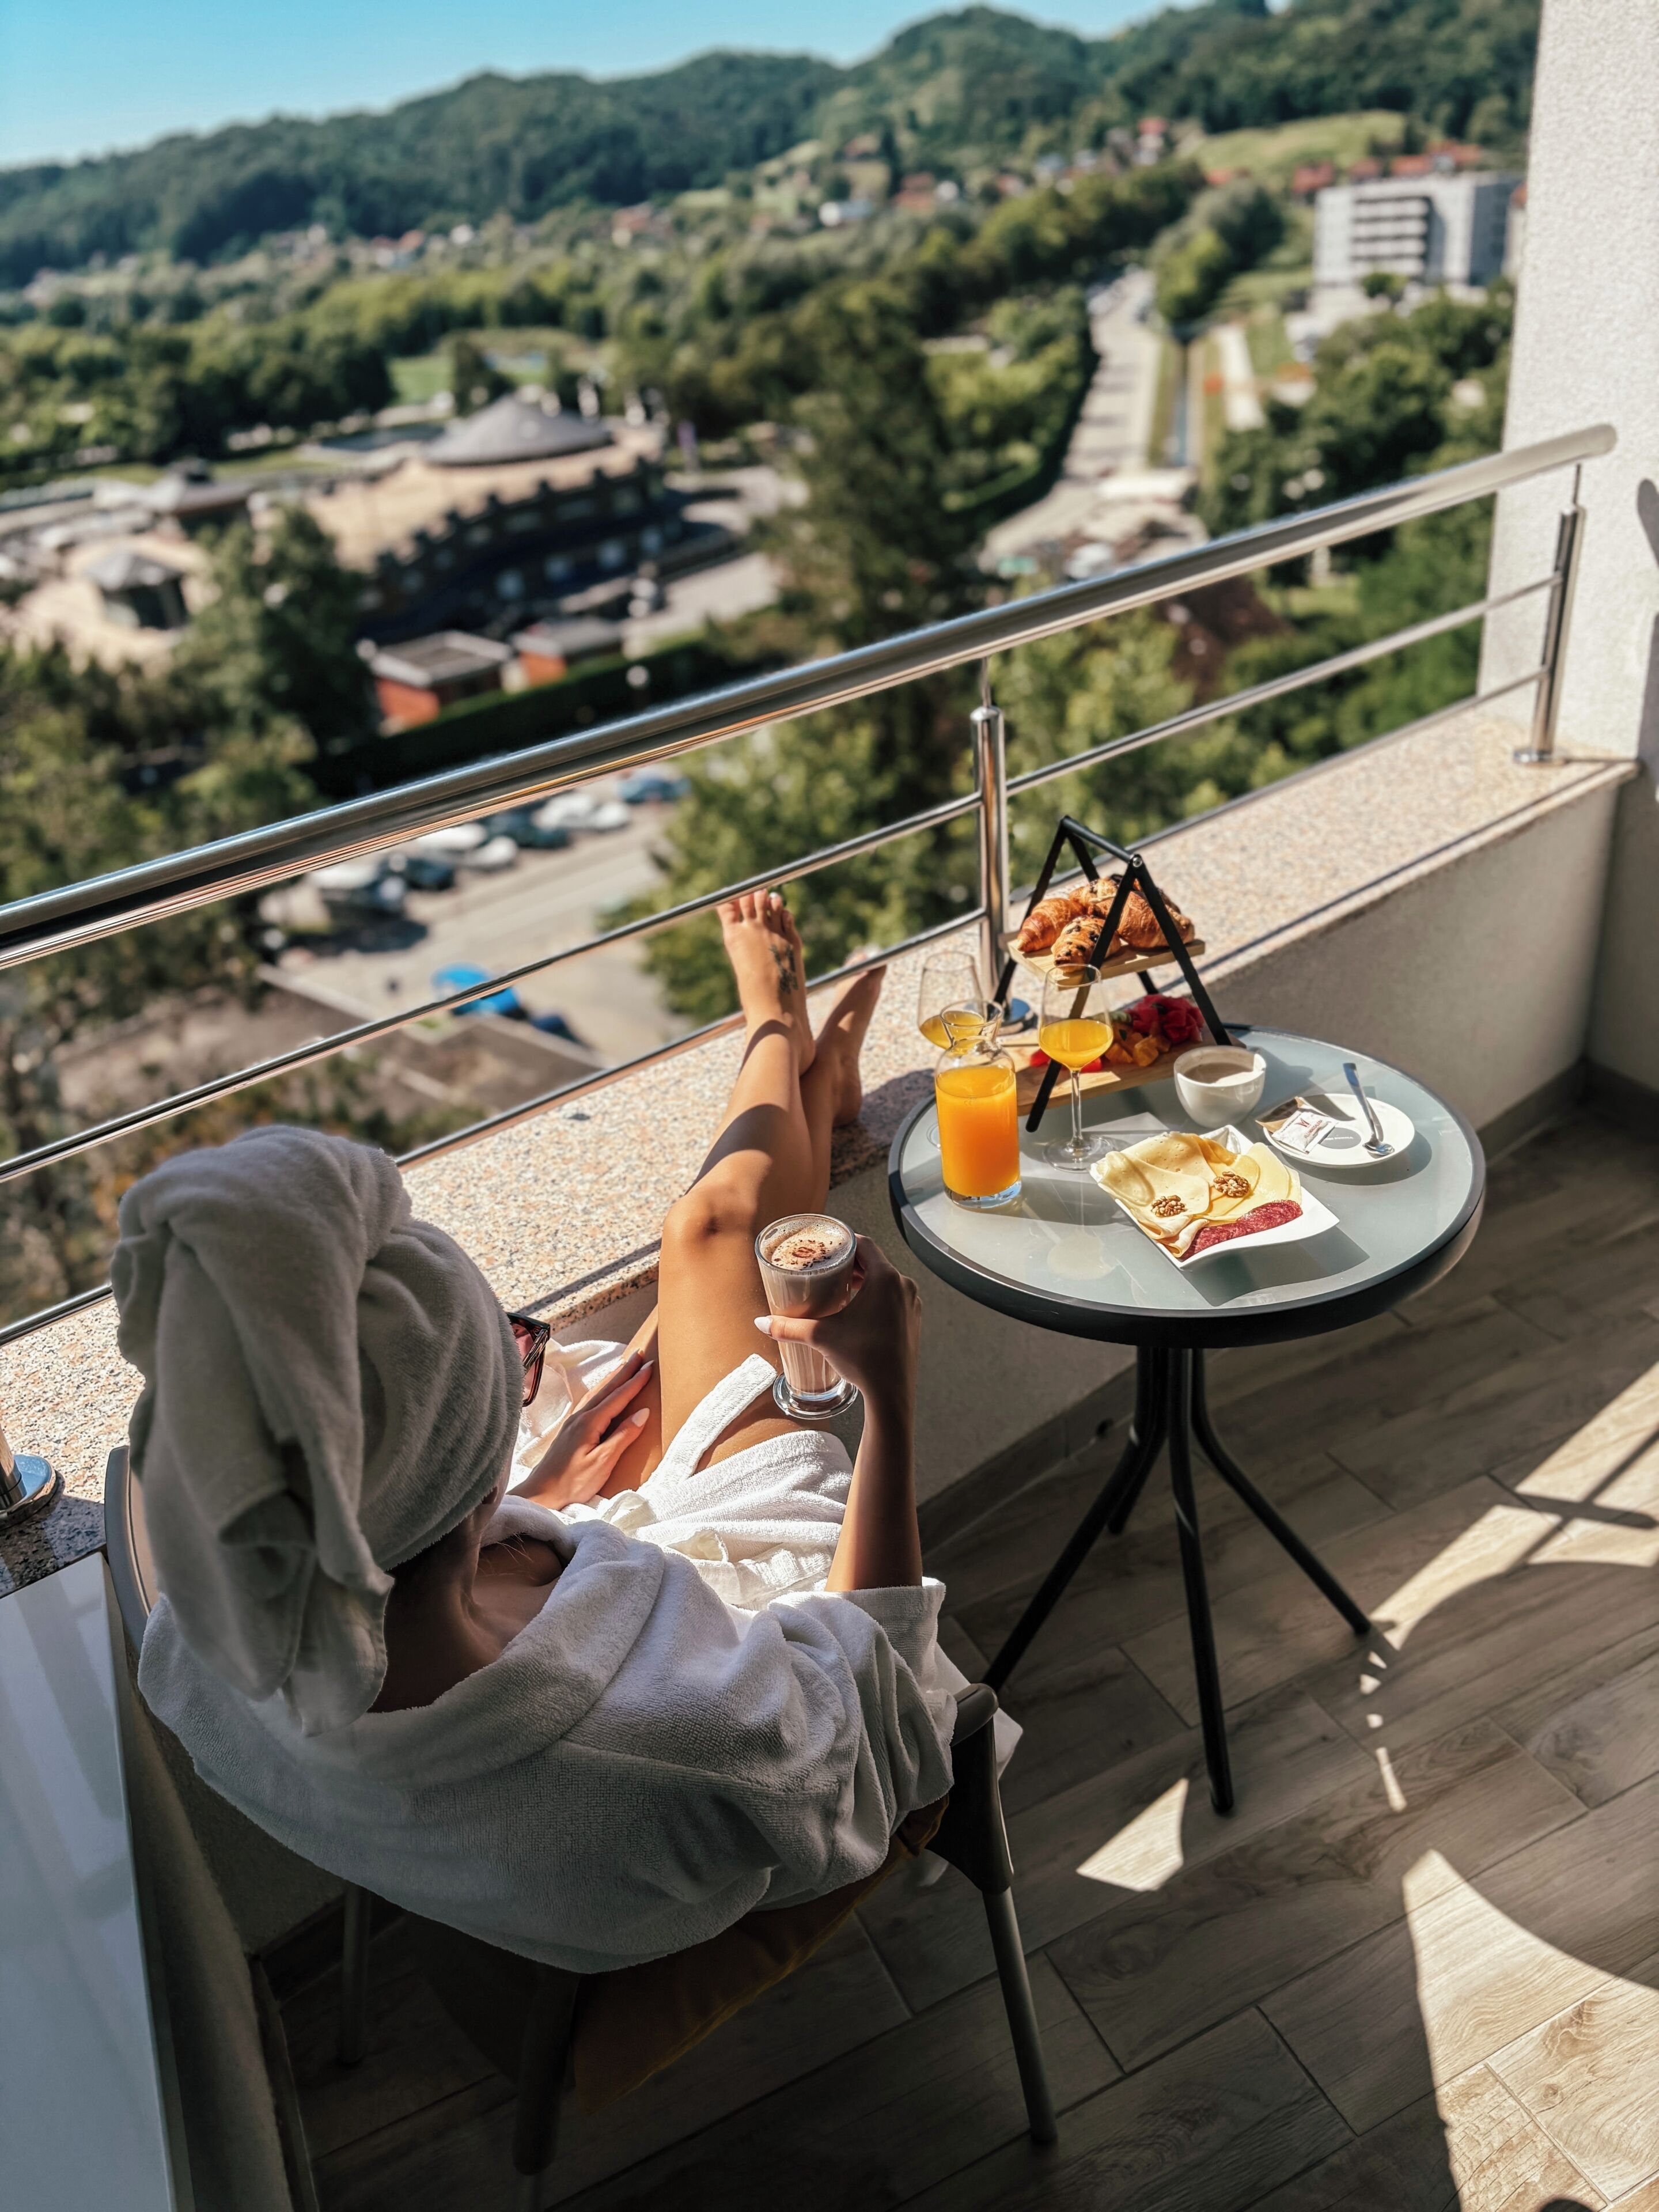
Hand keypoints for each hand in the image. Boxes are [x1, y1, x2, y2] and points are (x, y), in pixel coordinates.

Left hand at [516, 1351, 652, 1508]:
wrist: (541, 1494)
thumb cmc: (572, 1483)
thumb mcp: (603, 1463)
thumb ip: (623, 1436)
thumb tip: (642, 1413)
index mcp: (590, 1423)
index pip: (618, 1397)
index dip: (635, 1381)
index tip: (650, 1366)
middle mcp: (580, 1417)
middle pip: (607, 1388)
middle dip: (624, 1371)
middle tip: (640, 1354)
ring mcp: (572, 1422)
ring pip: (596, 1392)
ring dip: (612, 1378)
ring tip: (624, 1366)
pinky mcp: (569, 1430)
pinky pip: (589, 1401)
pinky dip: (601, 1390)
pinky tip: (602, 1392)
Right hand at [756, 1235, 920, 1413]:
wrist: (892, 1394)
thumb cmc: (862, 1359)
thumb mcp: (821, 1337)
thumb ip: (789, 1327)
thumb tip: (761, 1322)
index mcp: (885, 1278)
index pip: (865, 1245)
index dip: (845, 1242)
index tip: (829, 1247)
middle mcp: (903, 1286)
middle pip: (876, 1262)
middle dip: (852, 1263)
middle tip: (829, 1267)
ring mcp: (911, 1303)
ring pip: (886, 1280)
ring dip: (866, 1280)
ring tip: (842, 1287)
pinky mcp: (913, 1320)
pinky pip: (895, 1297)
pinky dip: (878, 1296)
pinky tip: (860, 1310)